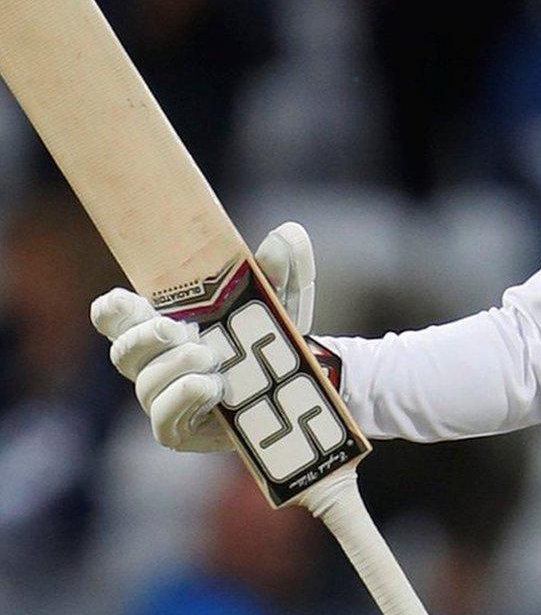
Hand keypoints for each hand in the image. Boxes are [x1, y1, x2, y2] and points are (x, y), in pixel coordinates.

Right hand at [89, 222, 316, 453]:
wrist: (300, 384)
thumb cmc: (270, 335)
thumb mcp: (283, 297)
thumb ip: (282, 265)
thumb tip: (283, 238)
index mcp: (164, 323)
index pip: (117, 317)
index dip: (112, 310)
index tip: (124, 300)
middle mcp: (157, 361)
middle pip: (122, 352)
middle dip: (142, 338)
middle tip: (175, 328)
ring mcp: (166, 397)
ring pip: (146, 384)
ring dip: (175, 367)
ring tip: (211, 357)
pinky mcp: (183, 430)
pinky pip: (165, 421)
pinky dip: (185, 398)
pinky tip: (212, 387)